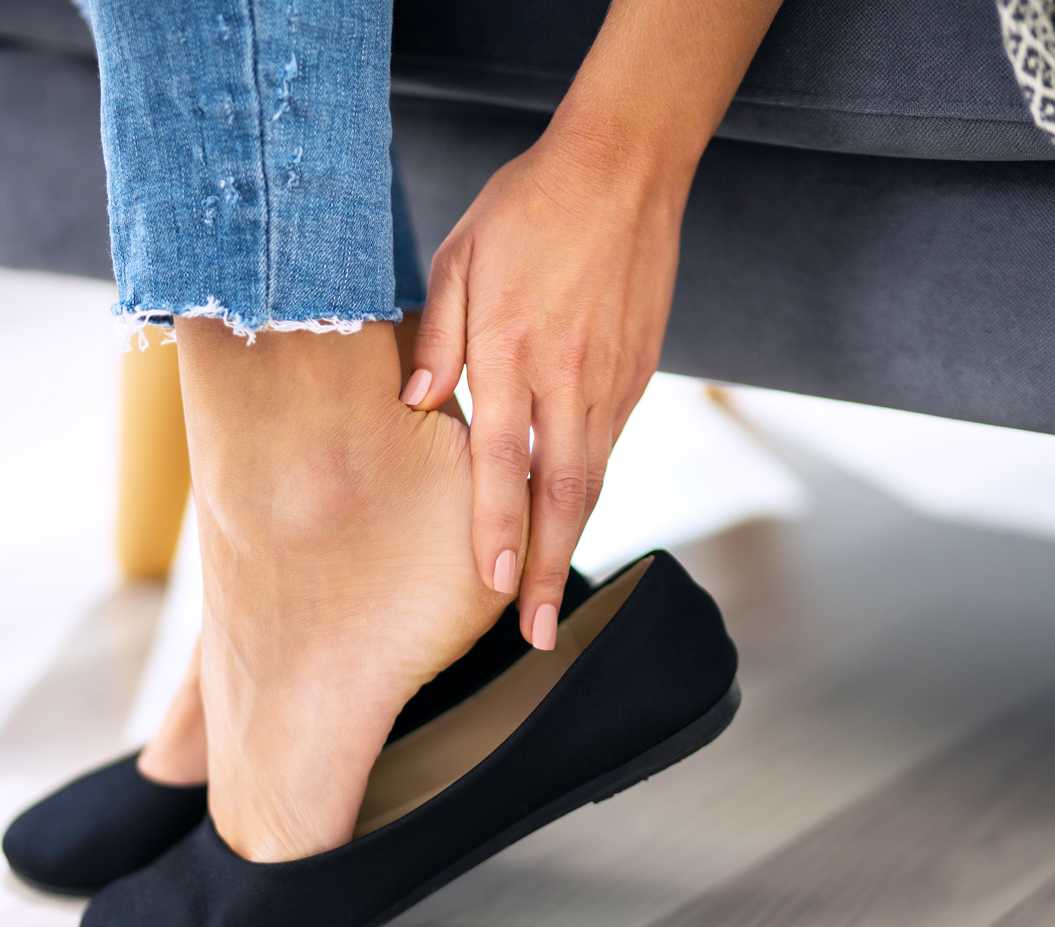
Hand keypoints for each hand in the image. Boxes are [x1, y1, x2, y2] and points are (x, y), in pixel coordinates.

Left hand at [405, 127, 686, 647]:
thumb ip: (437, 338)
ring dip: (571, 541)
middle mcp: (569, 376)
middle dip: (547, 568)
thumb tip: (416, 406)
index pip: (506, 462)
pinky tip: (569, 518)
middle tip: (536, 632)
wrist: (623, 166)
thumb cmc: (526, 208)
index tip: (493, 586)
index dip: (500, 529)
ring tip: (549, 595)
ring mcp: (612, 377)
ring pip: (593, 478)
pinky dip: (589, 489)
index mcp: (514, 351)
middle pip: (564, 494)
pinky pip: (610, 443)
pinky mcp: (638, 371)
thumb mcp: (459, 258)